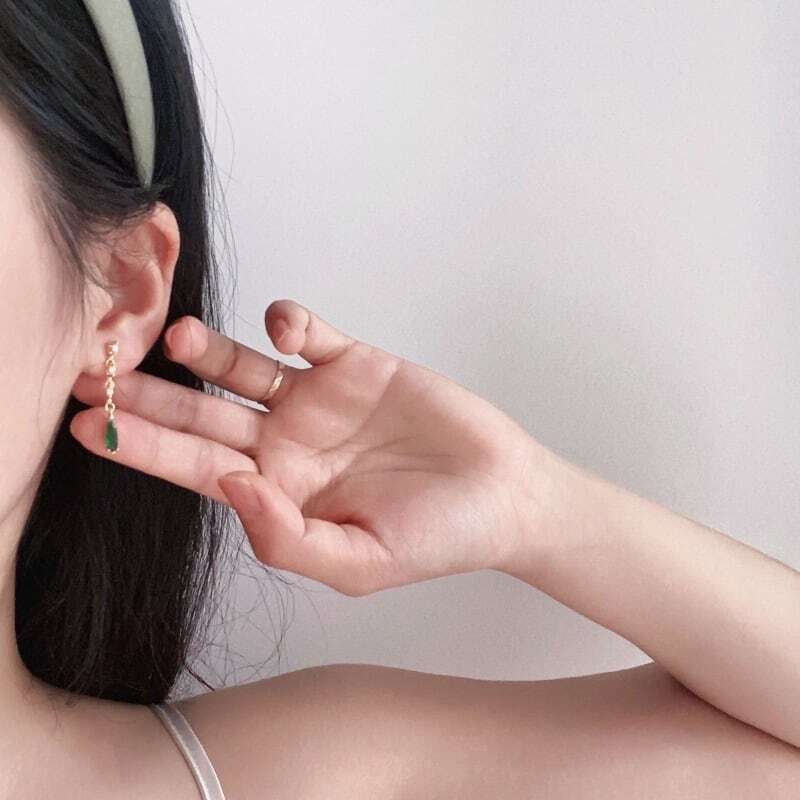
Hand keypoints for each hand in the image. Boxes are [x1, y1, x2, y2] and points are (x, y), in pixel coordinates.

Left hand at [69, 299, 550, 595]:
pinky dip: (292, 325)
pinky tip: (284, 326)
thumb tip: (231, 487)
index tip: (91, 429)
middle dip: (153, 395)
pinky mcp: (355, 363)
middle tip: (96, 369)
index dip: (144, 450)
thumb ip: (285, 537)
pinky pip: (310, 336)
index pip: (198, 468)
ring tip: (178, 335)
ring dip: (212, 350)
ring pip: (246, 368)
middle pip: (205, 413)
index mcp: (280, 491)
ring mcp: (318, 400)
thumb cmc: (435, 537)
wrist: (501, 494)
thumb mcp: (357, 563)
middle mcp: (287, 442)